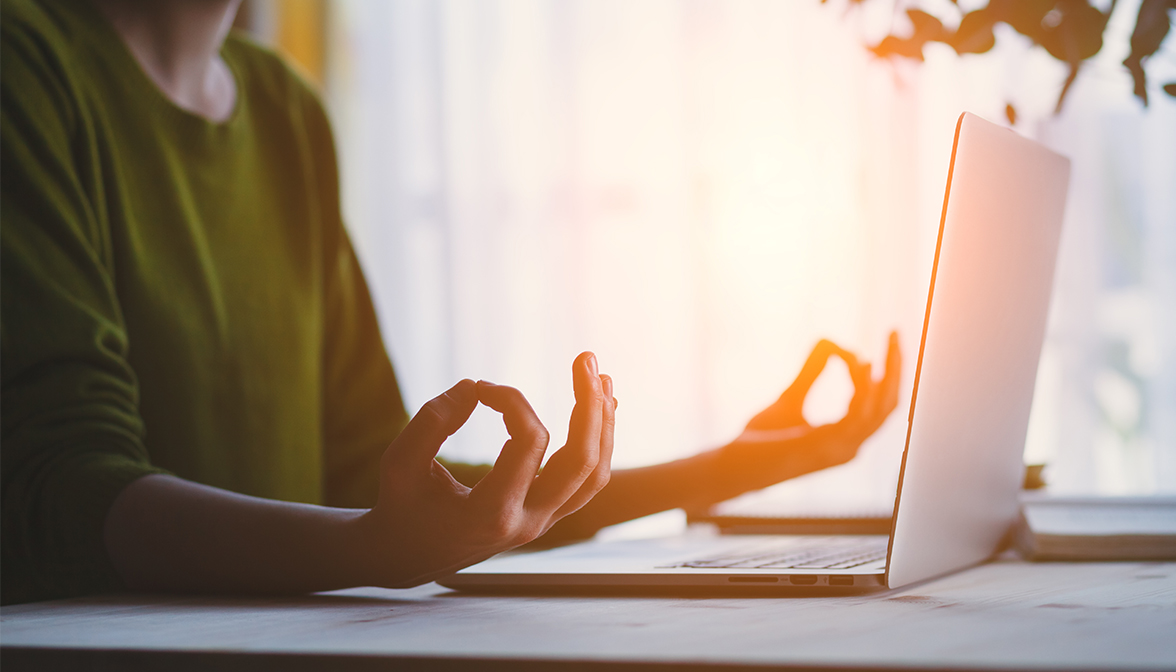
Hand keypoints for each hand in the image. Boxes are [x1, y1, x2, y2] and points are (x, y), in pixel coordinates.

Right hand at [356, 352, 615, 587]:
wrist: (409, 556)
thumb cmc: (402, 506)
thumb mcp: (399, 463)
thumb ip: (431, 422)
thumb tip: (473, 387)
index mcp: (492, 513)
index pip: (528, 442)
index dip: (511, 401)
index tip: (482, 389)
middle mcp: (528, 522)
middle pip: (582, 462)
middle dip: (589, 405)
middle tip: (586, 358)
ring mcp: (542, 523)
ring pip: (594, 474)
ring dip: (603, 423)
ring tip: (601, 377)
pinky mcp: (546, 516)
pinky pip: (586, 481)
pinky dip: (598, 443)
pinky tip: (601, 409)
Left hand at [719, 333, 901, 489]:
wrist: (734, 467)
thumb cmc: (760, 440)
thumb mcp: (791, 397)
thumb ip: (811, 372)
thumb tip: (830, 341)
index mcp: (846, 439)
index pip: (880, 406)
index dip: (883, 373)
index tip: (870, 345)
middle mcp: (850, 447)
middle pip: (889, 405)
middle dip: (896, 368)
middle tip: (895, 333)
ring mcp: (840, 449)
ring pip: (881, 409)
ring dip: (887, 372)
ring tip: (887, 342)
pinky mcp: (824, 447)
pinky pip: (856, 414)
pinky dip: (861, 386)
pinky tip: (860, 362)